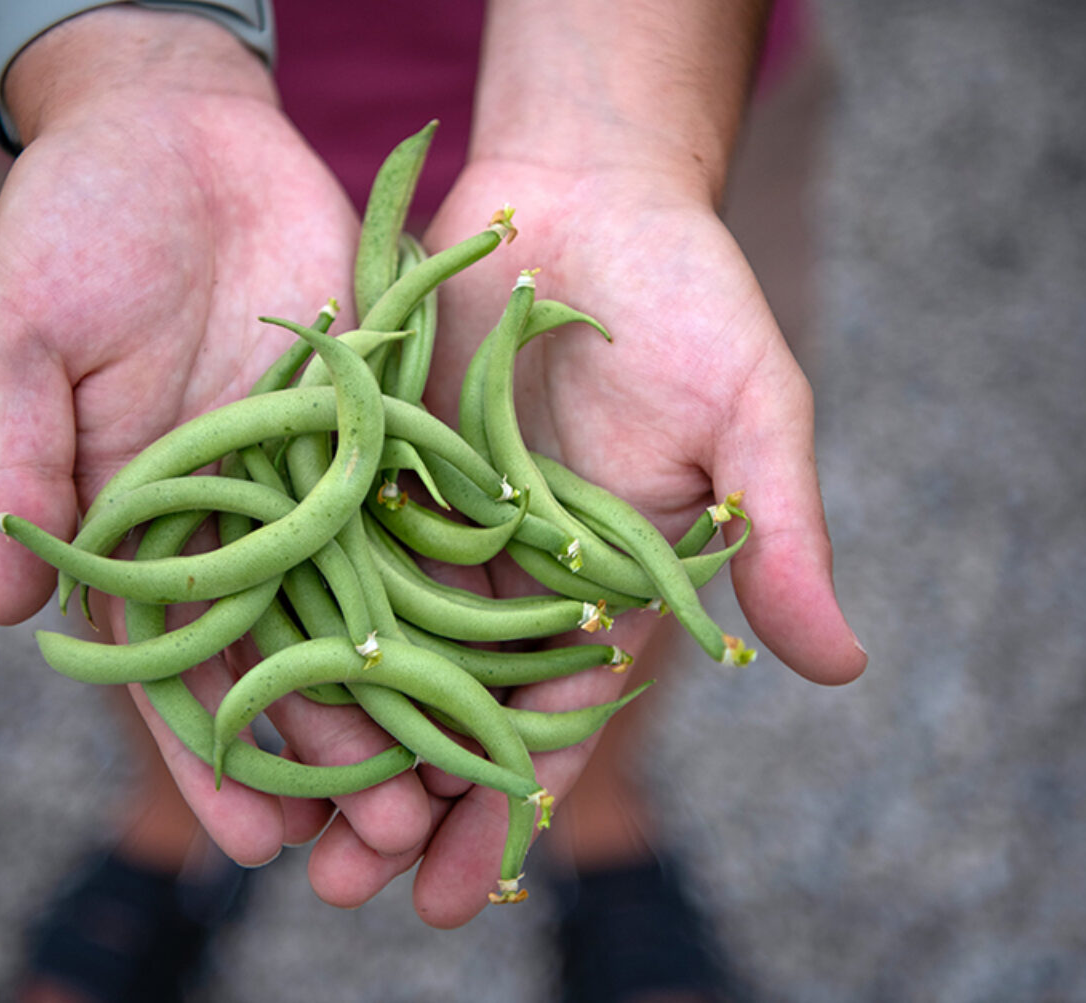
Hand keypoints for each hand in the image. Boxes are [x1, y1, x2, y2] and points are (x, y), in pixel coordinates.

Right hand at [0, 9, 435, 871]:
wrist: (172, 125)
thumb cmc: (70, 228)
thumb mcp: (22, 344)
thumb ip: (25, 469)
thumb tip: (3, 612)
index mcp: (136, 521)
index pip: (175, 663)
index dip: (210, 754)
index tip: (251, 843)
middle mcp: (231, 514)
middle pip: (285, 654)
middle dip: (328, 748)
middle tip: (382, 834)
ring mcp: (306, 471)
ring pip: (363, 600)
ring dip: (405, 687)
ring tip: (452, 773)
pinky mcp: (371, 416)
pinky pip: (416, 502)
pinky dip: (454, 570)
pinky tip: (501, 641)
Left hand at [329, 157, 867, 926]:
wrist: (588, 186)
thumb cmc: (689, 295)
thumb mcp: (752, 413)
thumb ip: (778, 537)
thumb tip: (846, 667)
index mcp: (605, 585)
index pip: (557, 722)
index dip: (513, 811)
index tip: (465, 897)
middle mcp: (514, 571)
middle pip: (451, 709)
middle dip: (405, 806)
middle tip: (345, 893)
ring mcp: (436, 520)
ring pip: (376, 651)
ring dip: (334, 739)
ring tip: (279, 832)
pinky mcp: (374, 463)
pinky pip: (326, 553)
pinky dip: (291, 620)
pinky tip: (239, 685)